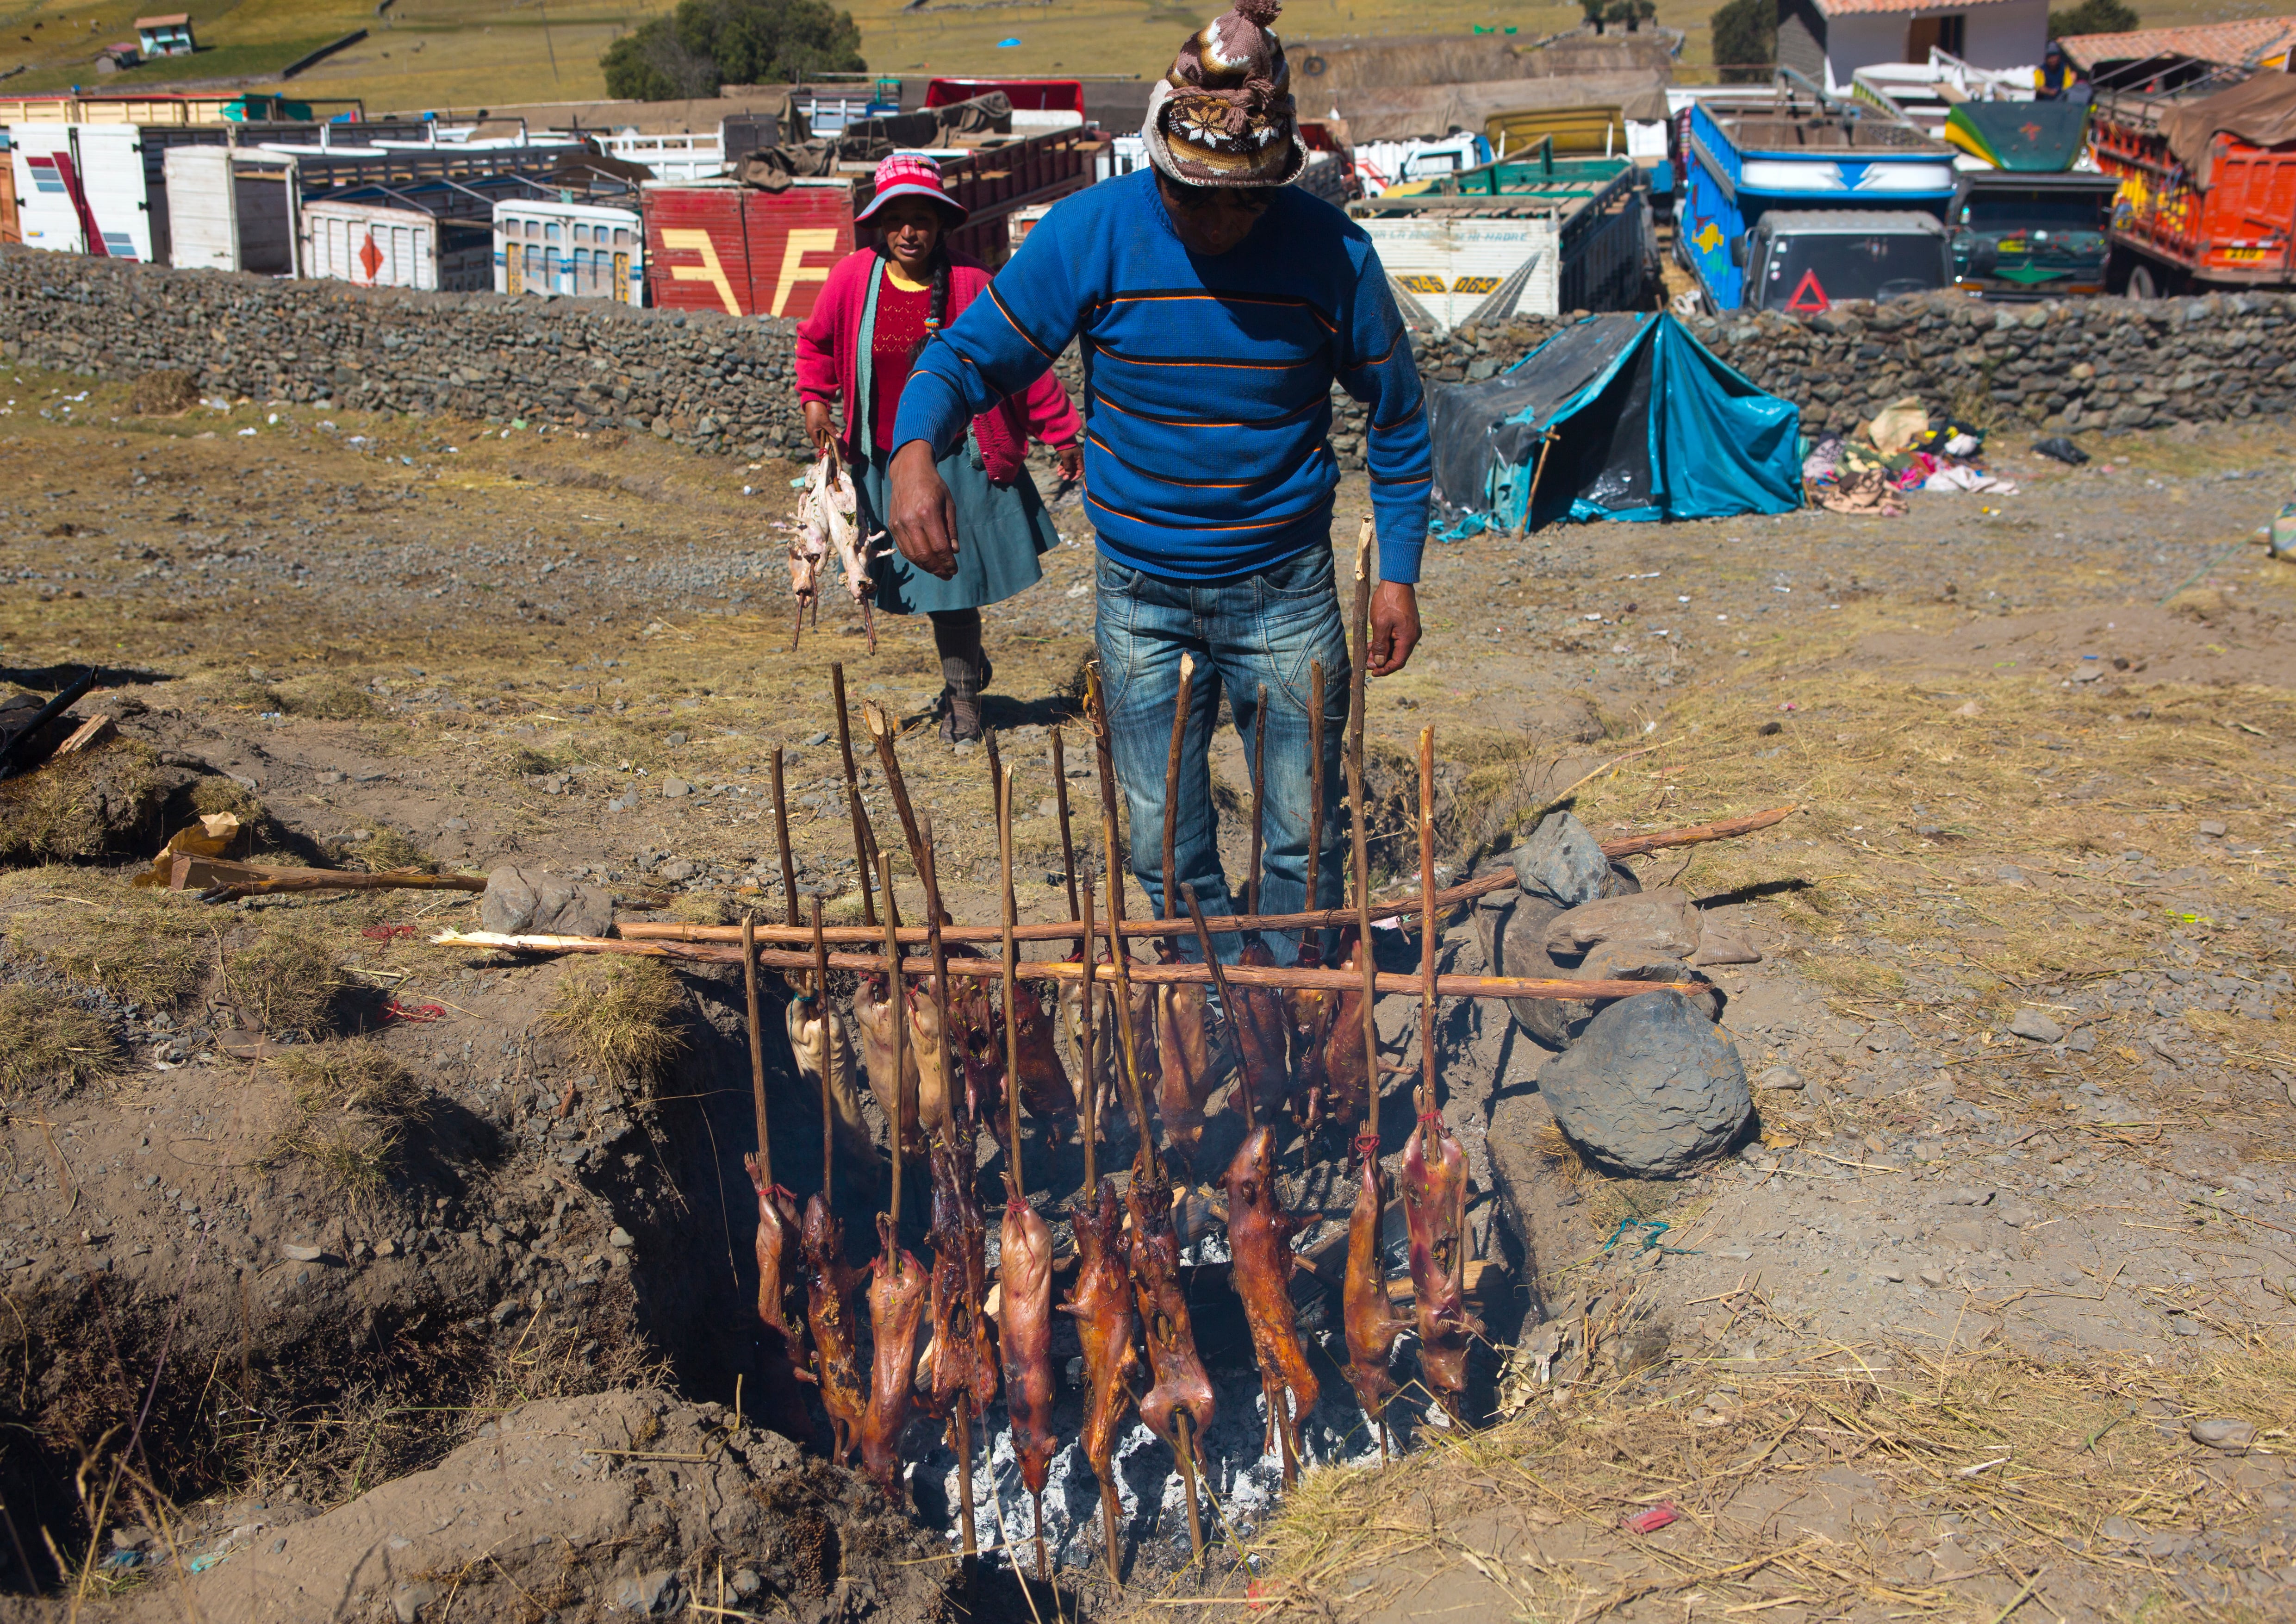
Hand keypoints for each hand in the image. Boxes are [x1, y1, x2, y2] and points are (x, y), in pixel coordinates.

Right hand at [802, 400, 835, 456]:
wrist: (813, 399)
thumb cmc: (818, 411)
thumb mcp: (826, 422)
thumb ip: (832, 430)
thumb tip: (839, 438)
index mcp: (811, 432)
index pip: (818, 444)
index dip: (825, 445)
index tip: (833, 444)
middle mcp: (811, 430)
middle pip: (820, 439)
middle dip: (828, 437)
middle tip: (835, 432)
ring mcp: (813, 426)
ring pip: (822, 433)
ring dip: (829, 431)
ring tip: (833, 425)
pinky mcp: (815, 422)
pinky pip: (822, 428)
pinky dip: (827, 427)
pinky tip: (831, 422)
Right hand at [889, 440, 960, 579]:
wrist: (909, 471)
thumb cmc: (933, 485)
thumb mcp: (949, 503)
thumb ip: (951, 529)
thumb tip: (954, 551)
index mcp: (927, 513)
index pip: (939, 547)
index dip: (948, 562)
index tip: (955, 569)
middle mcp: (910, 521)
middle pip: (924, 555)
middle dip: (938, 569)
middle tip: (948, 575)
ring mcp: (899, 524)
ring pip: (912, 555)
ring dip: (926, 567)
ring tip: (938, 571)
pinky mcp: (892, 526)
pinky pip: (904, 549)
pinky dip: (915, 559)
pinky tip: (925, 562)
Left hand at [1053, 442, 1083, 482]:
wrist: (1060, 436)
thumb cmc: (1065, 447)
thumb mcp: (1066, 458)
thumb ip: (1068, 467)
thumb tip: (1068, 474)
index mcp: (1079, 458)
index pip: (1081, 469)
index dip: (1076, 475)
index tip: (1070, 479)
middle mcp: (1076, 457)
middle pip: (1074, 468)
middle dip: (1068, 474)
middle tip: (1063, 478)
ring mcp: (1071, 455)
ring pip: (1069, 465)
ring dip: (1064, 470)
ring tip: (1058, 474)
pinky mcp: (1067, 453)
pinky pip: (1066, 462)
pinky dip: (1062, 466)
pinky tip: (1058, 470)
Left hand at [1367, 582, 1419, 676]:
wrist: (1397, 580)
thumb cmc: (1388, 601)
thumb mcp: (1380, 624)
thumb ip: (1380, 645)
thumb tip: (1380, 662)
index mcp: (1408, 638)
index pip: (1398, 662)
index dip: (1385, 669)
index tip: (1372, 673)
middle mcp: (1412, 636)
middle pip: (1397, 657)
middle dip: (1382, 662)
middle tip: (1366, 663)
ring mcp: (1410, 630)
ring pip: (1396, 648)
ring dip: (1382, 653)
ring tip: (1367, 654)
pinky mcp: (1406, 625)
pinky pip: (1396, 640)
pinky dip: (1385, 643)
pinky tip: (1373, 644)